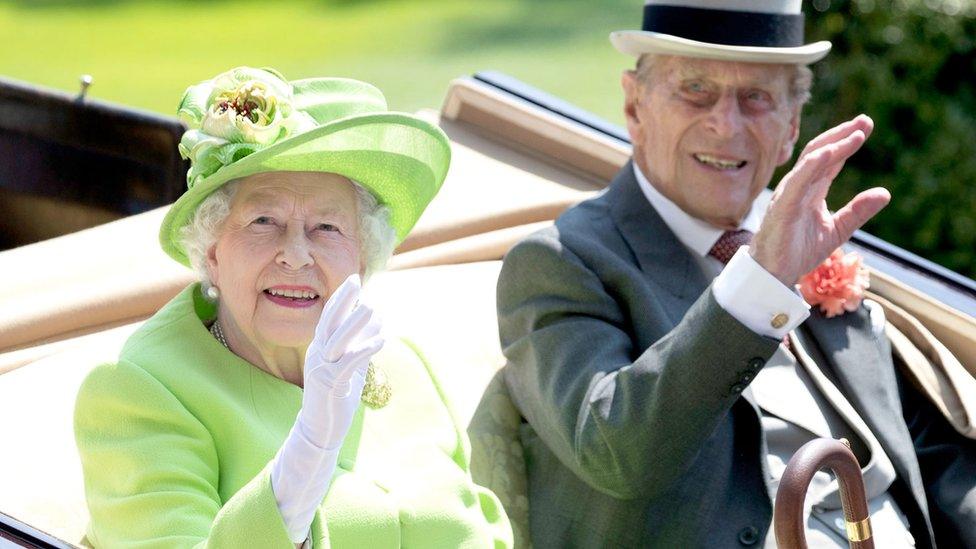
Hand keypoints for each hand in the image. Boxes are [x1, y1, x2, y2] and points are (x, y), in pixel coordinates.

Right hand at [299, 274, 383, 447]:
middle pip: (328, 322)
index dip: (341, 297)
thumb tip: (376, 318)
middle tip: (355, 280)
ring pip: (337, 341)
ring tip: (372, 307)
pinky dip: (363, 350)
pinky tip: (380, 340)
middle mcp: (317, 355)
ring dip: (354, 323)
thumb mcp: (351, 365)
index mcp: (320, 348)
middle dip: (342, 300)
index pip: (329, 317)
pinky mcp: (330, 385)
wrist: (320, 428)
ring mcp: (321, 369)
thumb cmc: (336, 395)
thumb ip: (361, 342)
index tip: (353, 278)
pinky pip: (347, 364)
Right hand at [750, 115, 890, 285]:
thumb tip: (885, 193)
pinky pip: (797, 181)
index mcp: (811, 190)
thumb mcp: (837, 230)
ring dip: (833, 146)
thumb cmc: (797, 250)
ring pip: (810, 162)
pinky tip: (829, 153)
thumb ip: (858, 211)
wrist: (774, 273)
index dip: (847, 142)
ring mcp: (789, 194)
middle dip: (842, 134)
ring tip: (856, 135)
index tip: (866, 126)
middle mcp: (799, 187)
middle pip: (820, 152)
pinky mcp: (783, 206)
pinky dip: (812, 165)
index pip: (830, 159)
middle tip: (865, 121)